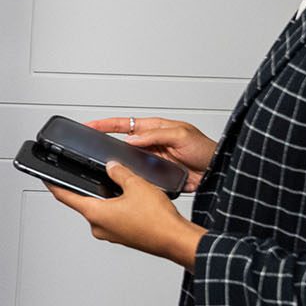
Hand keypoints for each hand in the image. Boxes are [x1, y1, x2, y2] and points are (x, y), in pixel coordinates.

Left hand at [48, 163, 206, 268]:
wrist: (176, 240)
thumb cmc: (158, 220)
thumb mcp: (136, 185)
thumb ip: (119, 172)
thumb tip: (111, 167)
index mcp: (95, 214)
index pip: (65, 197)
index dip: (53, 185)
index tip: (46, 178)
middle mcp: (99, 227)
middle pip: (85, 202)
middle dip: (89, 188)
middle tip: (95, 174)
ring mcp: (110, 234)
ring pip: (101, 210)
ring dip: (107, 198)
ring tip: (121, 185)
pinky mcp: (122, 237)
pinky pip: (113, 218)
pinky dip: (117, 207)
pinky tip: (131, 200)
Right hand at [86, 116, 215, 191]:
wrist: (217, 171)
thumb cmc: (205, 149)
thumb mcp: (181, 134)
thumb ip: (155, 135)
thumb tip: (132, 139)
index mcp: (154, 129)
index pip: (124, 124)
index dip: (105, 124)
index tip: (89, 125)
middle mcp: (150, 144)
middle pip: (121, 143)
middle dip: (105, 144)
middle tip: (90, 147)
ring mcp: (151, 161)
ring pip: (127, 162)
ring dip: (118, 164)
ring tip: (105, 166)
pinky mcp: (155, 177)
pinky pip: (138, 177)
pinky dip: (130, 179)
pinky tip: (125, 181)